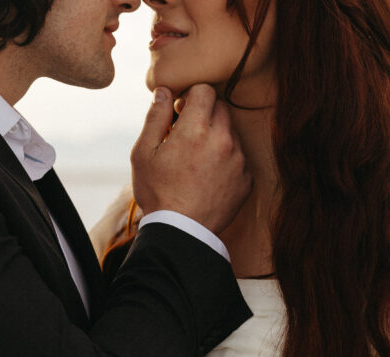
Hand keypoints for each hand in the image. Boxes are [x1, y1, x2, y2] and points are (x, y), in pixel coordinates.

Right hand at [131, 84, 251, 237]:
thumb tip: (164, 91)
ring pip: (231, 133)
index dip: (191, 97)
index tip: (181, 112)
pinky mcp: (246, 180)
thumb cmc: (158, 193)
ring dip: (217, 138)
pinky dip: (227, 161)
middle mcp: (223, 140)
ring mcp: (238, 161)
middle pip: (221, 108)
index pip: (204, 90)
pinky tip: (209, 177)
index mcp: (196, 128)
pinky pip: (239, 159)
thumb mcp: (143, 153)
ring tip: (198, 160)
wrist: (181, 233)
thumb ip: (155, 117)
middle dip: (205, 114)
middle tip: (188, 135)